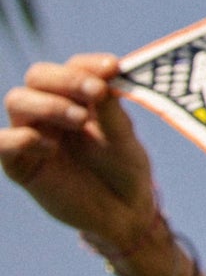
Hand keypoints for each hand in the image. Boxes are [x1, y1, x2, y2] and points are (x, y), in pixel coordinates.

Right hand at [2, 53, 166, 263]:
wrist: (122, 211)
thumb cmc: (124, 168)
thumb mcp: (124, 138)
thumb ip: (110, 112)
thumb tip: (100, 84)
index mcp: (78, 96)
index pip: (73, 66)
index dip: (89, 64)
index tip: (113, 68)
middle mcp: (50, 109)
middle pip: (38, 75)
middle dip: (66, 79)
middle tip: (94, 92)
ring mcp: (33, 134)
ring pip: (17, 100)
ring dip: (49, 103)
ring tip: (79, 120)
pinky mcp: (20, 164)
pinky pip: (4, 142)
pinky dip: (23, 138)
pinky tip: (52, 148)